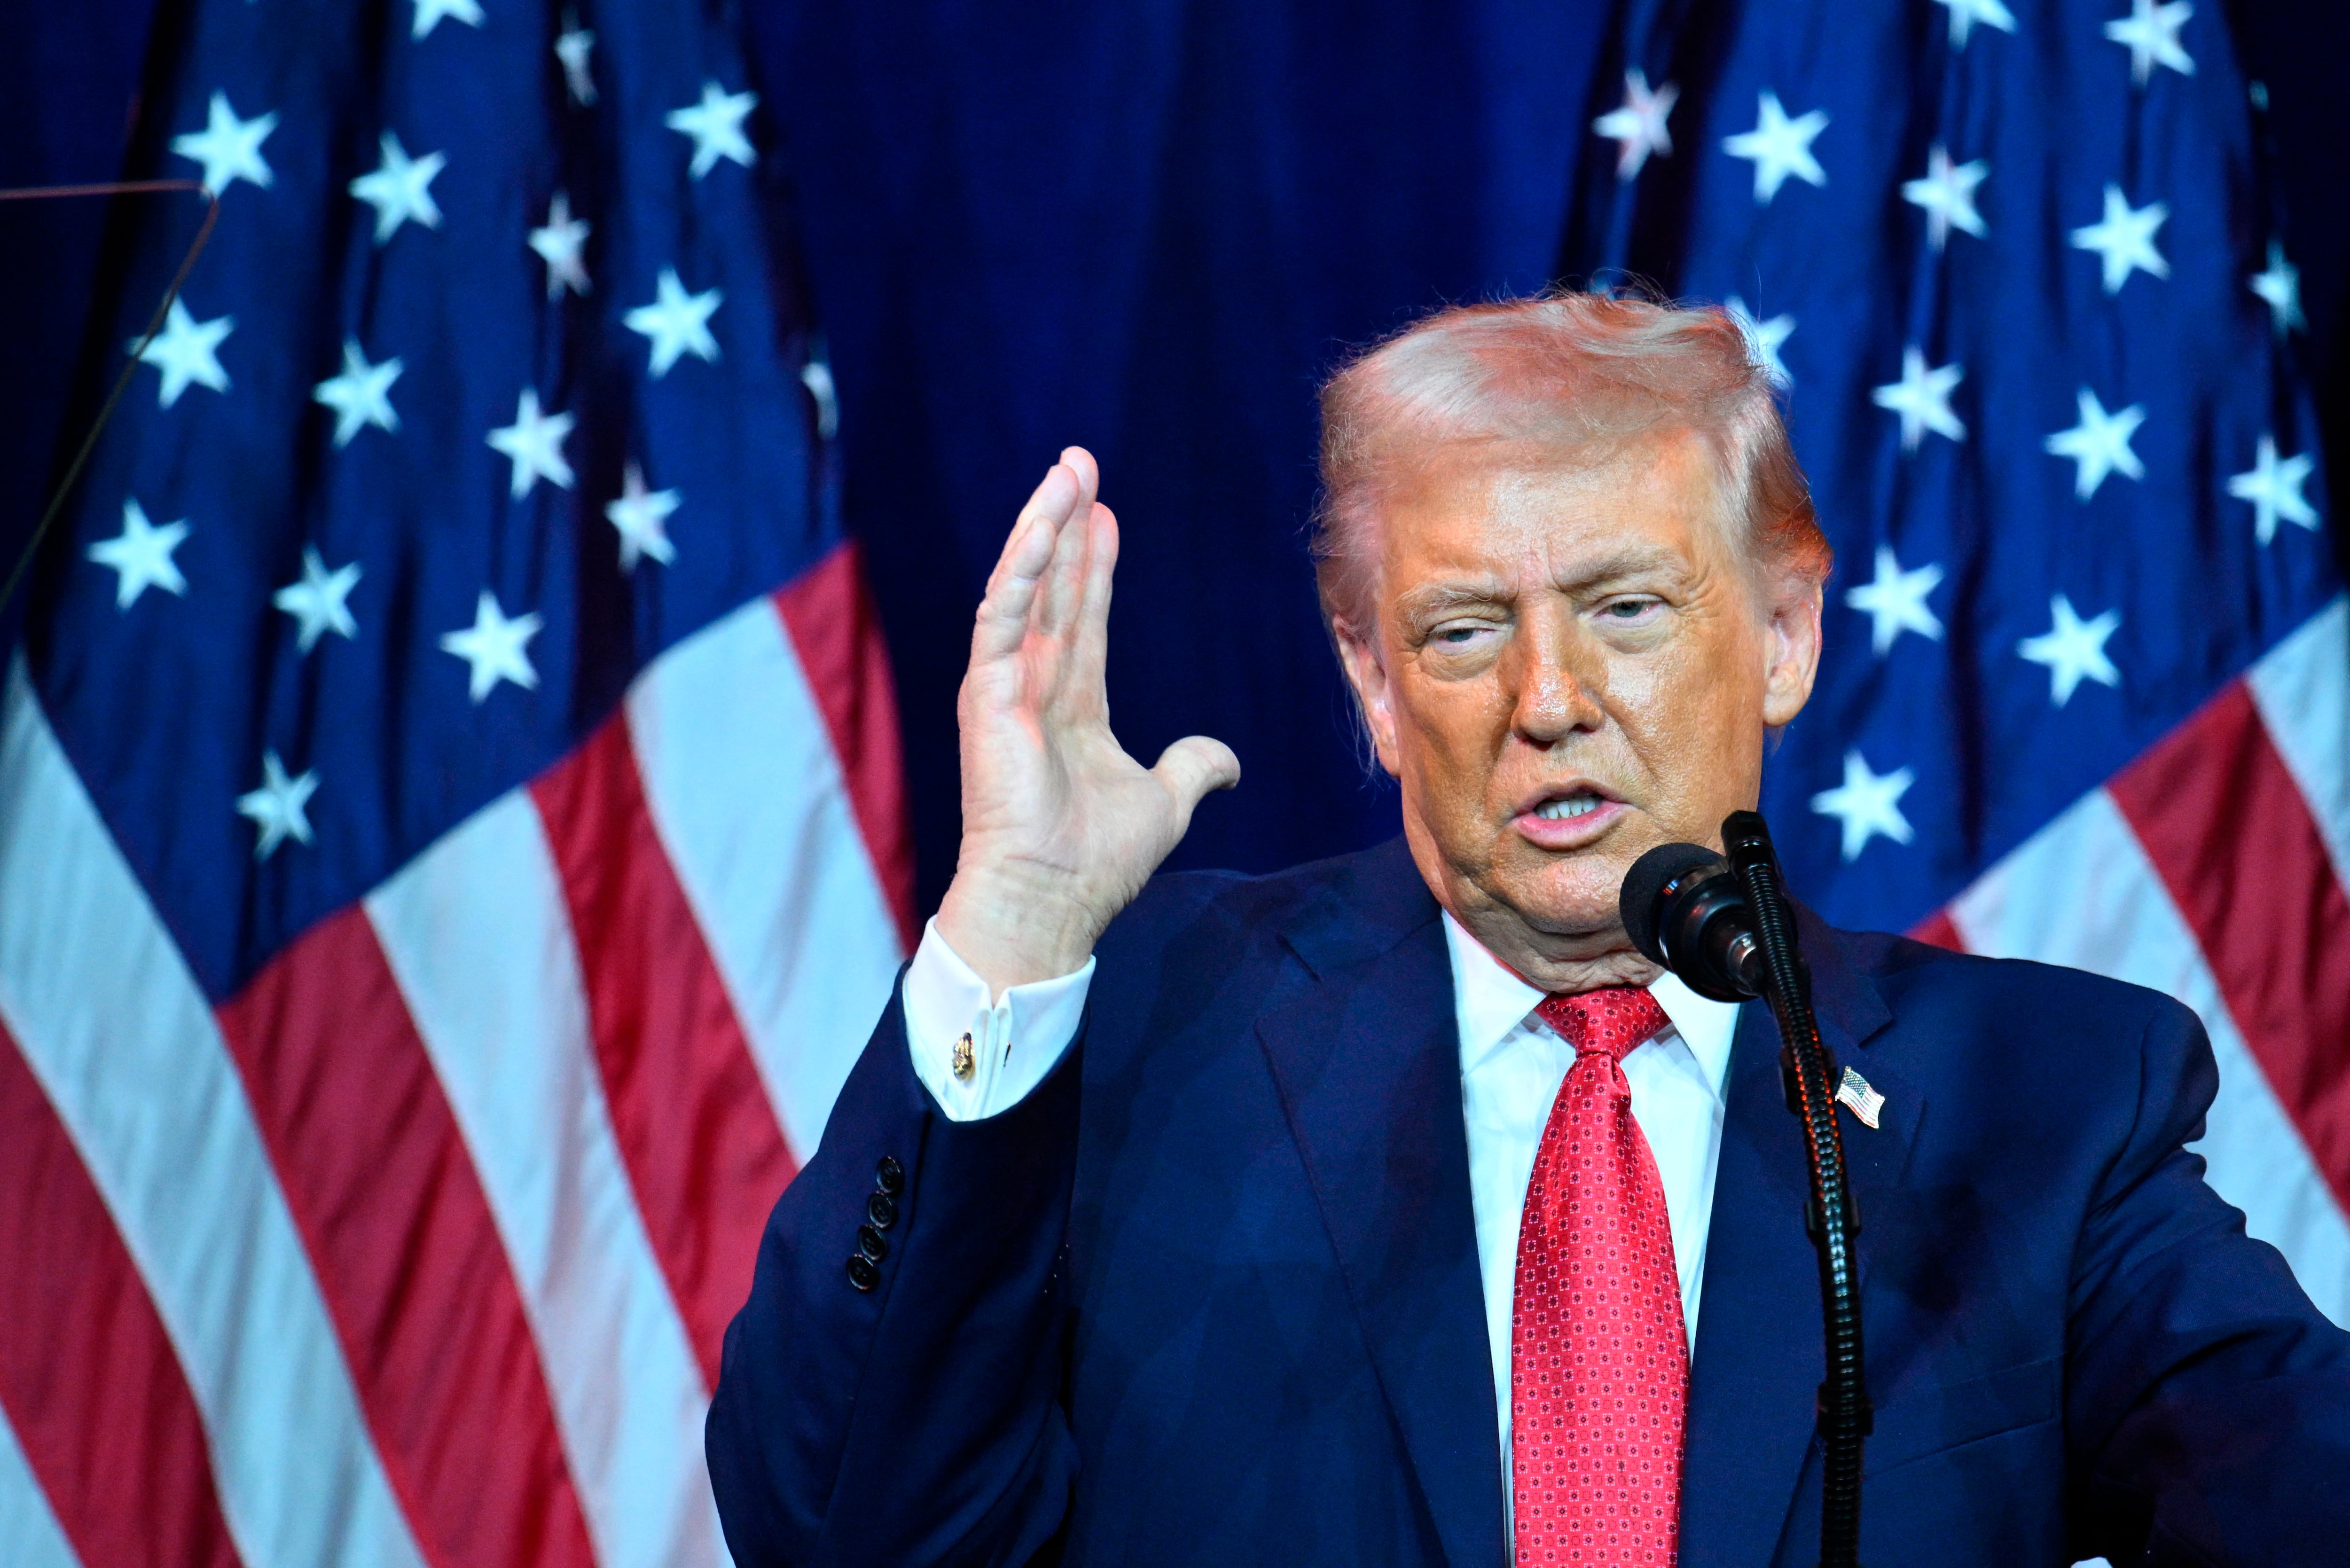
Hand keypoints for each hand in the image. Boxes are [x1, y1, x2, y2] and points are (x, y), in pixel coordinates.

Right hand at [934, 447, 1239, 992]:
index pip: (1083, 616)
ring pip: (1025, 588)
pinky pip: (1000, 619)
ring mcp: (1004, 688)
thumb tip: (1229, 761)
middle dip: (1066, 522)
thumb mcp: (1164, 802)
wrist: (1051, 900)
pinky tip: (1041, 526)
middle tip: (1079, 463)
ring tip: (1065, 471)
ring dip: (1043, 527)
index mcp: (1070, 704)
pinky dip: (1020, 572)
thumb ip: (1193, 768)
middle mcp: (1031, 687)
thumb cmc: (1094, 861)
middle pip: (1053, 587)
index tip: (1108, 513)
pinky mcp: (986, 696)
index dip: (1096, 565)